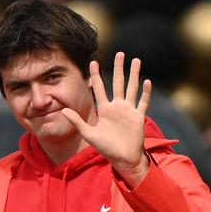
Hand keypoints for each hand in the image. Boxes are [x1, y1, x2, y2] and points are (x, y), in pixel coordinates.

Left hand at [61, 51, 150, 187]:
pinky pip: (142, 102)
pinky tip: (146, 81)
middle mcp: (117, 106)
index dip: (96, 76)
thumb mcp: (89, 134)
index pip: (99, 88)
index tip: (93, 62)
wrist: (122, 158)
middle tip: (119, 53)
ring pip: (131, 88)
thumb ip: (77, 121)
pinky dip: (145, 93)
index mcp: (104, 109)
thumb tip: (63, 111)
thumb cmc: (106, 148)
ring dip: (134, 75)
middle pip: (118, 83)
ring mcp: (129, 110)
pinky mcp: (138, 117)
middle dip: (118, 68)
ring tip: (136, 60)